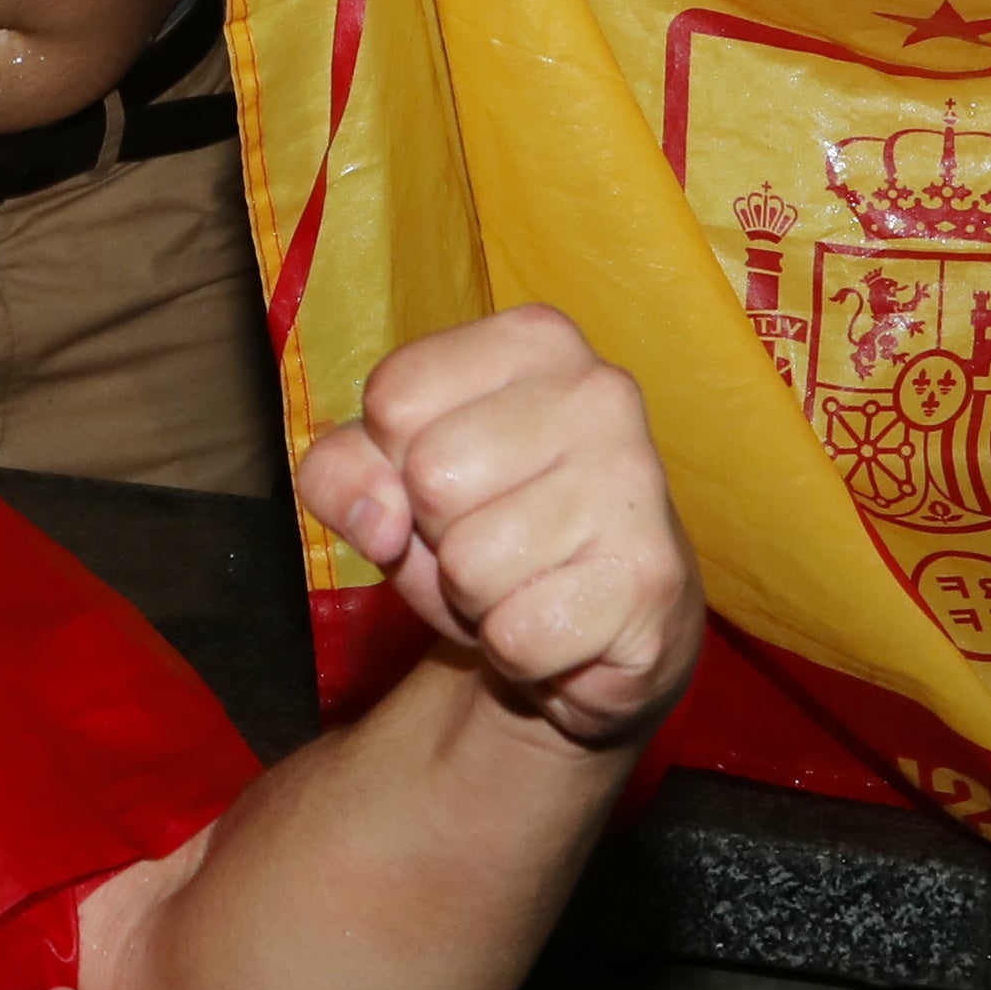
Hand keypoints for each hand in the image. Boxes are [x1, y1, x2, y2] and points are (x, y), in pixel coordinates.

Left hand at [293, 302, 697, 748]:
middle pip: (428, 478)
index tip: (452, 477)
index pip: (394, 397)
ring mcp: (634, 483)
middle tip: (490, 539)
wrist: (593, 632)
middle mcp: (598, 391)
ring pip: (468, 565)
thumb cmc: (485, 529)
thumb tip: (379, 521)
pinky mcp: (649, 578)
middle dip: (436, 534)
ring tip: (522, 579)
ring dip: (474, 597)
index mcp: (536, 338)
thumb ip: (341, 474)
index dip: (394, 461)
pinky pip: (515, 635)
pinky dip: (515, 650)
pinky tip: (557, 621)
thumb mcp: (389, 481)